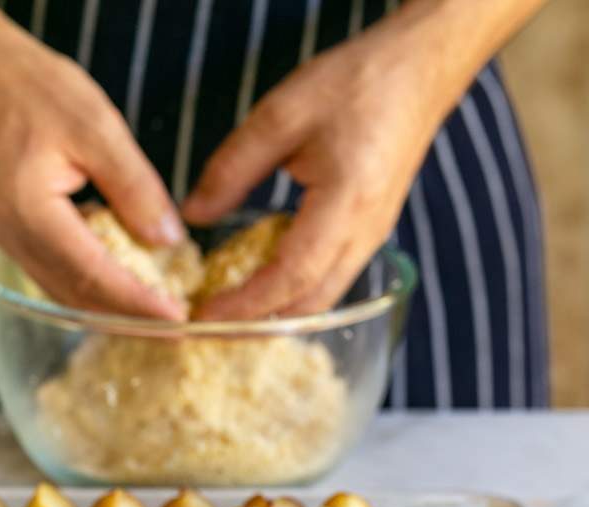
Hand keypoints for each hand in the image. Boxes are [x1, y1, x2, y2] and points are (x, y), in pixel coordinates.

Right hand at [0, 10, 185, 318]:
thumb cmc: (26, 83)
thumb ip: (134, 188)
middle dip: (126, 317)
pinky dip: (85, 283)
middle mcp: (7, 234)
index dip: (137, 303)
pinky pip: (48, 270)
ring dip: (106, 306)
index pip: (93, 275)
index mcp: (27, 210)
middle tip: (172, 328)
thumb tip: (169, 239)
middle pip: (74, 296)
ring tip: (151, 312)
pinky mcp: (2, 228)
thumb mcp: (96, 126)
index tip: (176, 319)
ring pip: (60, 290)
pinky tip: (115, 279)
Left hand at [182, 26, 443, 319]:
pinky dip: (291, 291)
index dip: (246, 304)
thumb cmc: (358, 84)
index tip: (205, 314)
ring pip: (320, 299)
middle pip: (309, 306)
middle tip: (209, 326)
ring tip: (228, 310)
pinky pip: (328, 279)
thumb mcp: (280, 115)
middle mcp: (365, 233)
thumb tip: (194, 214)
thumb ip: (232, 168)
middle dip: (257, 324)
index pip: (291, 277)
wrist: (419, 72)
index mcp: (345, 204)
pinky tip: (260, 280)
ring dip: (274, 312)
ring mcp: (371, 239)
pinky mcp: (368, 235)